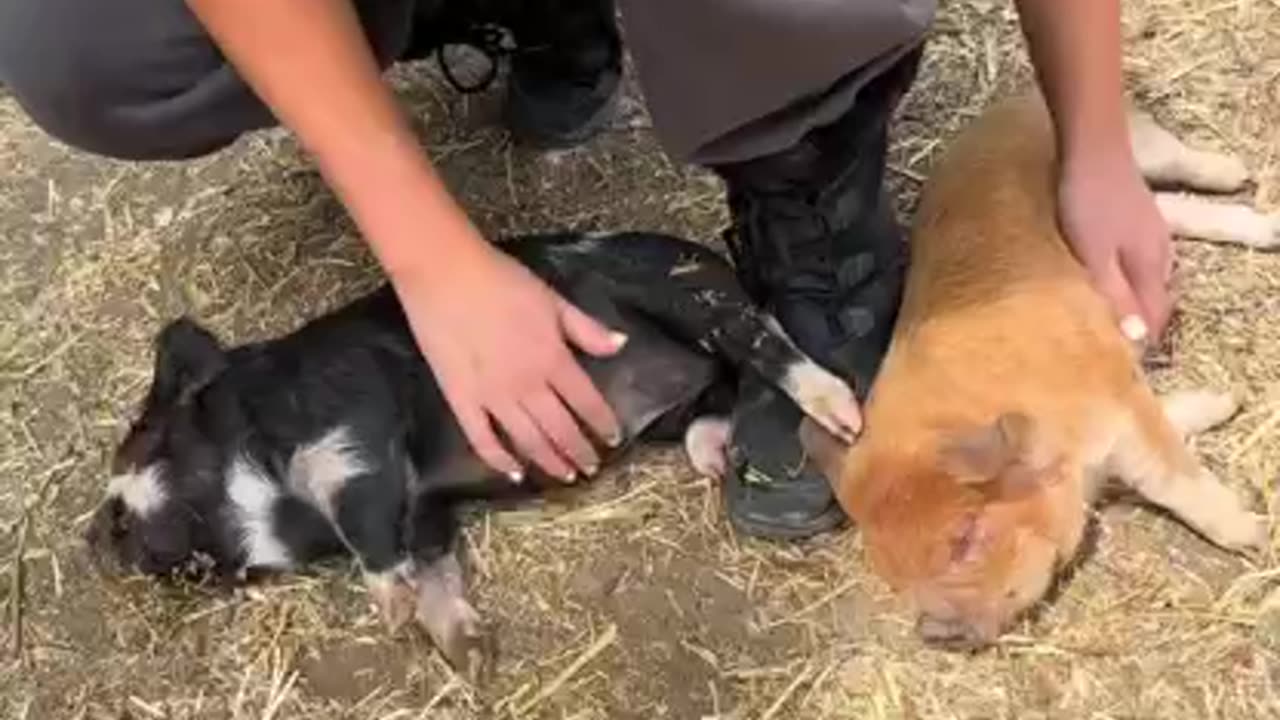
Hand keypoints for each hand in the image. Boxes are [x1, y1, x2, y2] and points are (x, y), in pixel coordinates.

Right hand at [395, 239, 625, 481]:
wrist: (445, 274)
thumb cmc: (501, 280)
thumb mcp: (553, 299)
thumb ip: (586, 328)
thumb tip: (620, 344)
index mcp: (553, 358)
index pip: (587, 402)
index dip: (603, 424)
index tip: (613, 440)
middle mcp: (527, 385)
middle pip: (561, 429)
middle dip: (580, 452)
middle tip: (592, 468)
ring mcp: (492, 396)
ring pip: (528, 440)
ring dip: (550, 462)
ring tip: (565, 477)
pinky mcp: (460, 399)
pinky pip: (482, 439)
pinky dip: (500, 461)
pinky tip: (514, 474)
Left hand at [1058, 154, 1174, 343]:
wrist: (1092, 146)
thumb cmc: (1087, 201)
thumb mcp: (1094, 254)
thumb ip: (1114, 295)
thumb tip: (1136, 339)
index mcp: (1152, 268)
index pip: (1154, 321)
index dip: (1137, 346)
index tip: (1111, 365)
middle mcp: (1161, 255)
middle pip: (1155, 304)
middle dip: (1136, 327)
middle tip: (1102, 347)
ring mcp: (1151, 235)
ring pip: (1146, 282)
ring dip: (1130, 303)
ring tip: (1101, 320)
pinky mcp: (1135, 220)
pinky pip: (1136, 263)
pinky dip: (1123, 280)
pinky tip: (1102, 280)